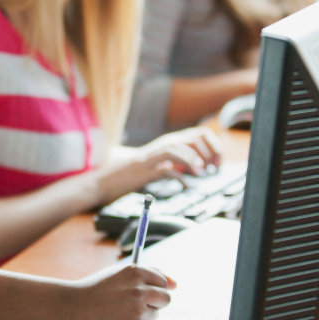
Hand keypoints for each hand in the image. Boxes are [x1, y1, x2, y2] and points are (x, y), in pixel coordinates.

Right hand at [61, 262, 176, 319]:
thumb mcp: (120, 273)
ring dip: (144, 313)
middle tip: (135, 302)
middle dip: (155, 301)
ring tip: (121, 310)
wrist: (75, 306)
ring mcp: (137, 310)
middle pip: (165, 299)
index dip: (153, 287)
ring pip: (156, 314)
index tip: (140, 290)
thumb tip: (176, 284)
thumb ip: (149, 274)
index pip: (163, 281)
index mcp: (136, 272)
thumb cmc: (98, 288)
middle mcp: (139, 290)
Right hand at [94, 127, 223, 204]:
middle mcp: (158, 147)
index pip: (196, 135)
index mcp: (163, 144)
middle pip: (189, 139)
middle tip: (213, 167)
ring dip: (191, 159)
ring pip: (175, 148)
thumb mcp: (152, 166)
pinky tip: (184, 184)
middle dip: (207, 151)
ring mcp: (149, 159)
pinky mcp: (142, 172)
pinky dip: (177, 175)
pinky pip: (163, 169)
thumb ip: (170, 164)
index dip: (211, 146)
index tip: (216, 162)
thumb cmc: (127, 176)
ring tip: (201, 171)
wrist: (101, 182)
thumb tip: (189, 170)